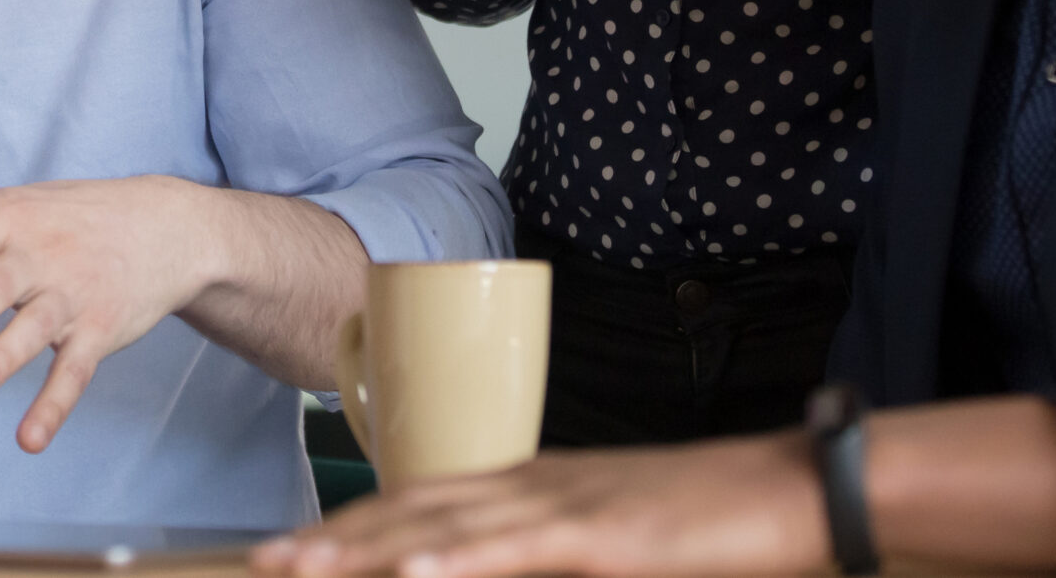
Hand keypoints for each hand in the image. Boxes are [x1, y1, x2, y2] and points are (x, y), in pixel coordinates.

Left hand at [0, 176, 218, 453]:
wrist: (161, 228)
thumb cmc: (56, 215)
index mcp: (3, 220)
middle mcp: (36, 257)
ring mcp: (69, 298)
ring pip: (34, 331)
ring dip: (4, 359)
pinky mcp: (97, 334)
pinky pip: (74, 373)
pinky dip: (54, 406)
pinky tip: (29, 438)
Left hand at [250, 433, 827, 577]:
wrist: (794, 492)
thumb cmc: (706, 526)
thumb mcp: (608, 544)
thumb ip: (544, 555)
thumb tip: (471, 568)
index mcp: (529, 489)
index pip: (418, 504)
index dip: (348, 528)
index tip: (289, 551)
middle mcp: (532, 487)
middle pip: (410, 511)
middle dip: (332, 540)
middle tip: (261, 562)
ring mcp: (567, 506)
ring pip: (446, 527)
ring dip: (368, 549)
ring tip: (302, 566)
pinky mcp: (609, 533)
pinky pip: (522, 546)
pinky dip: (464, 557)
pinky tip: (417, 569)